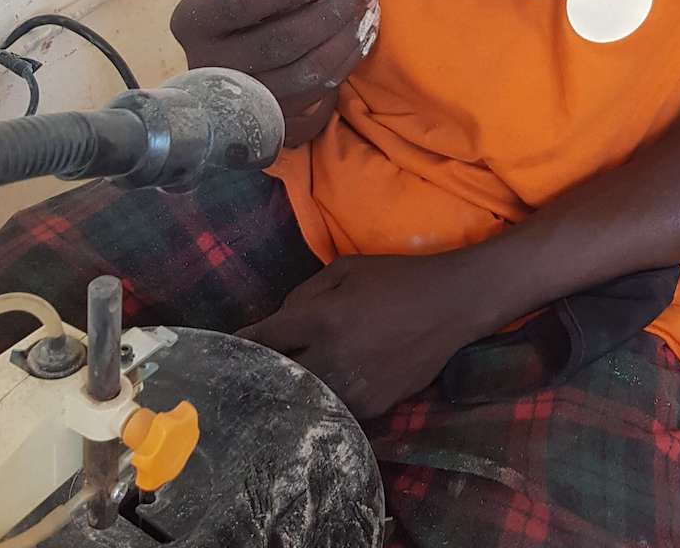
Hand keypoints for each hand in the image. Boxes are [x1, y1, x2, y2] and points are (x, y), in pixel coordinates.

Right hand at [170, 0, 379, 147]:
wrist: (233, 57)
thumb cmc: (240, 5)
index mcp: (195, 18)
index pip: (239, 2)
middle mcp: (211, 63)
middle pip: (279, 41)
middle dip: (331, 10)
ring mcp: (245, 96)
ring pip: (306, 70)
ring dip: (347, 35)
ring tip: (371, 3)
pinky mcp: (276, 114)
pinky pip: (321, 89)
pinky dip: (349, 57)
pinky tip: (365, 28)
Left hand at [239, 255, 485, 419]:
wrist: (452, 304)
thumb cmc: (397, 278)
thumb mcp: (346, 269)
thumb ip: (305, 292)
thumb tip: (279, 320)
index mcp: (323, 317)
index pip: (267, 339)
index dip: (242, 345)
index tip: (227, 351)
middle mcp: (334, 356)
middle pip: (279, 378)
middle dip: (260, 377)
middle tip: (244, 379)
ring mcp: (355, 386)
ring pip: (305, 403)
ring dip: (288, 397)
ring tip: (272, 396)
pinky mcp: (375, 405)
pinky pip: (336, 411)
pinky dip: (321, 406)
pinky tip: (312, 403)